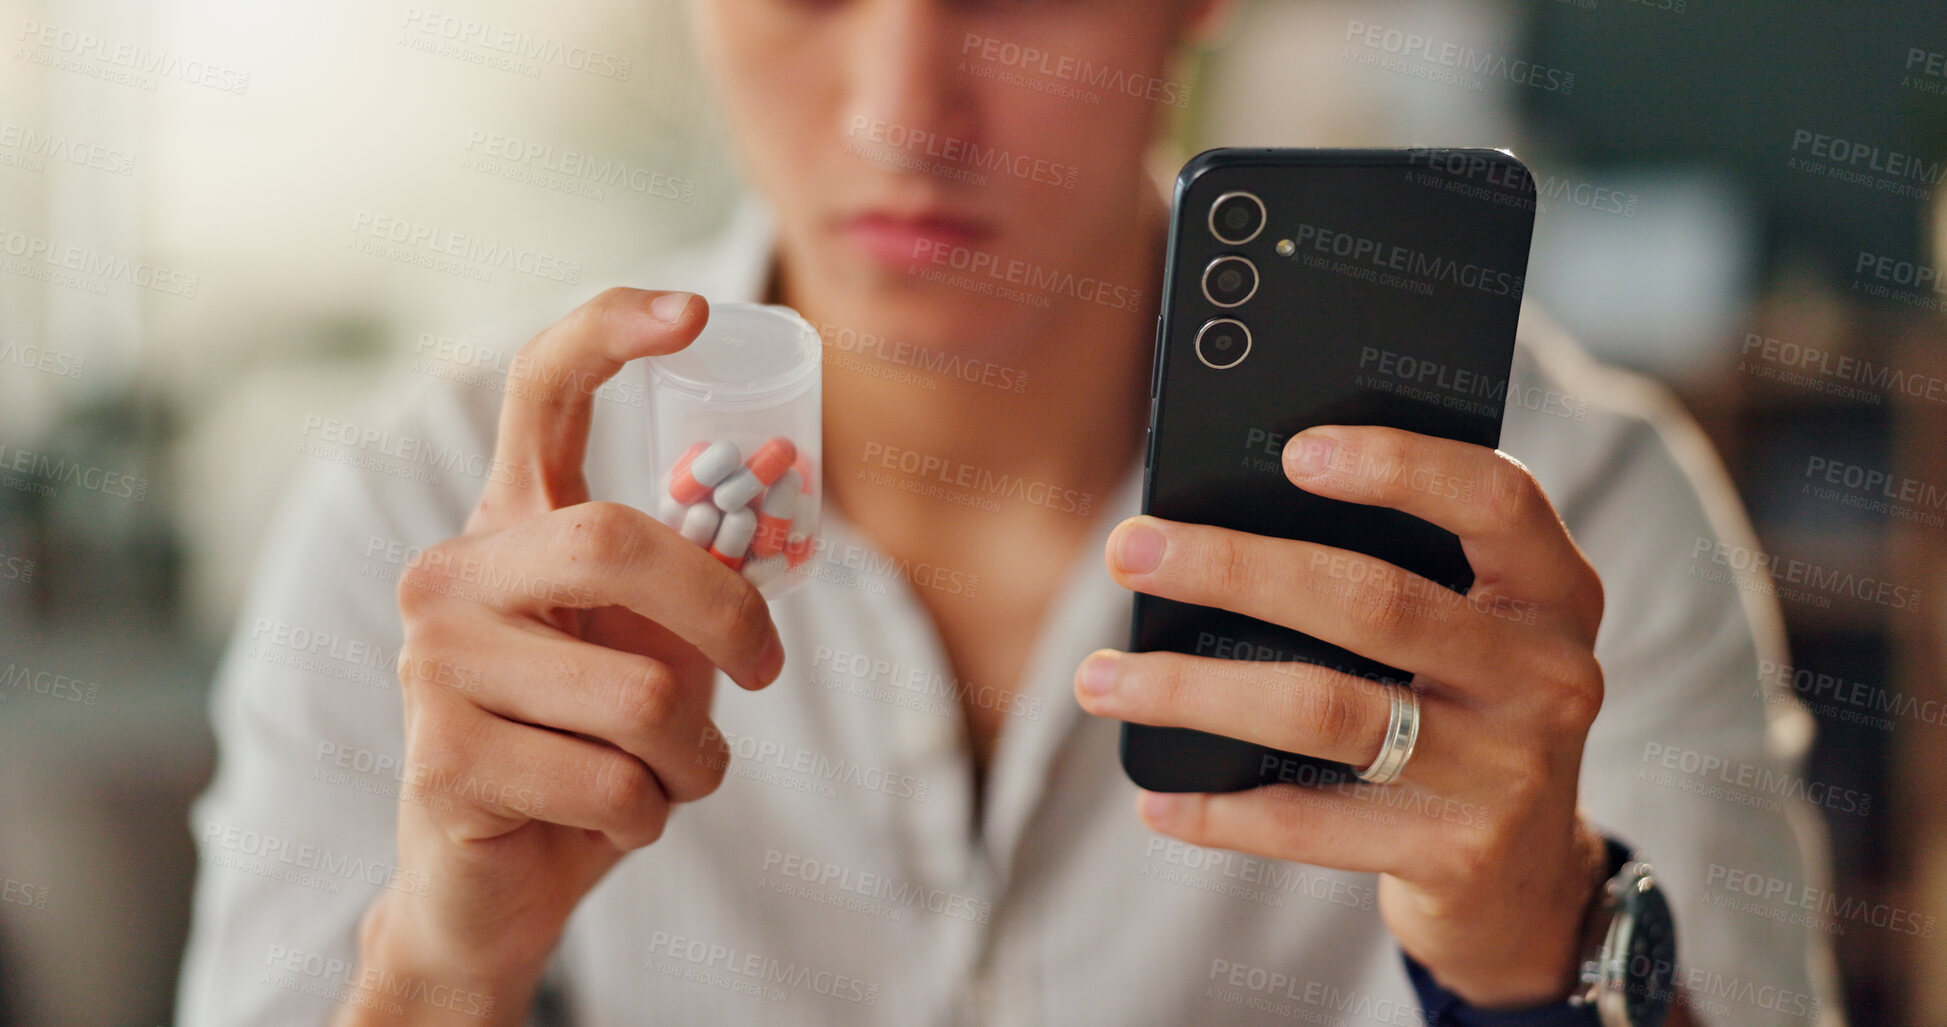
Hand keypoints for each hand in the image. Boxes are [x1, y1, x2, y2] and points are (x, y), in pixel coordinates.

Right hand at [338, 289, 785, 1023]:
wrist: (494, 888)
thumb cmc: (586, 750)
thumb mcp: (651, 654)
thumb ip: (694, 587)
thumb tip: (778, 510)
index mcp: (510, 529)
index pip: (541, 393)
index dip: (609, 334)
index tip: (692, 311)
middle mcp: (452, 577)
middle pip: (614, 540)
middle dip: (723, 612)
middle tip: (765, 669)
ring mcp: (434, 666)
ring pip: (639, 696)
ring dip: (692, 758)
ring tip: (661, 775)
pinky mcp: (443, 760)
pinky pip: (614, 784)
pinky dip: (649, 815)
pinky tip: (608, 820)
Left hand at [1074, 424, 1608, 1008]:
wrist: (1527, 876)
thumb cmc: (1461, 705)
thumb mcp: (1470, 626)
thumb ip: (1397, 568)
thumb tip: (1216, 519)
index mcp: (1553, 590)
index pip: (1493, 501)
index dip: (1398, 466)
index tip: (1291, 451)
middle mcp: (1547, 674)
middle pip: (1373, 602)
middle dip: (1234, 568)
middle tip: (1129, 550)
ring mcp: (1506, 770)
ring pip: (1324, 711)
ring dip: (1195, 689)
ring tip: (1100, 678)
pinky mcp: (1456, 853)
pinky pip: (1310, 824)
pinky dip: (1220, 810)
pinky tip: (1155, 796)